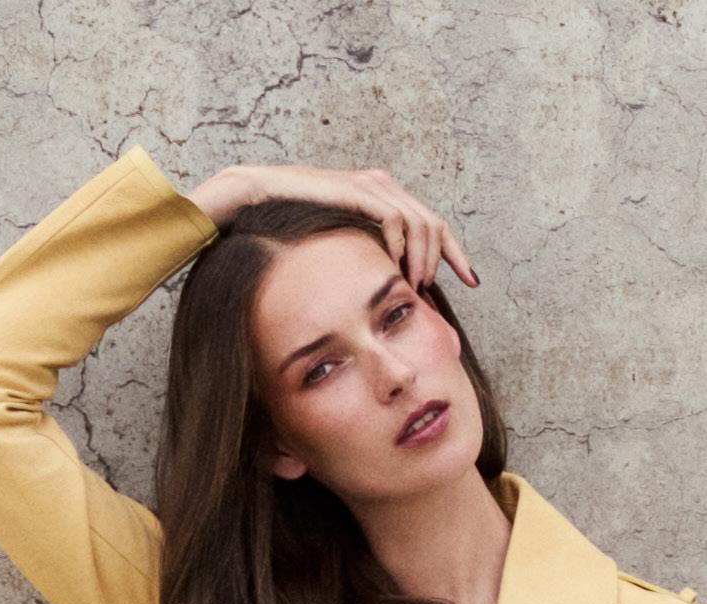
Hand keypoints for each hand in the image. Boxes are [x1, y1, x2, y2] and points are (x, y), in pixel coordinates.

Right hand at [189, 161, 478, 289]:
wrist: (254, 200)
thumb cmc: (289, 233)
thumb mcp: (337, 252)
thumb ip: (363, 262)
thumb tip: (384, 296)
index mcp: (382, 200)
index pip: (433, 225)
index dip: (455, 254)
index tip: (472, 281)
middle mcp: (381, 187)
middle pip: (435, 223)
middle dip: (446, 259)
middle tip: (433, 292)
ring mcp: (369, 185)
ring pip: (420, 221)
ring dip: (422, 256)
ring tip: (414, 285)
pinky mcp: (355, 189)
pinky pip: (393, 217)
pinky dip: (400, 243)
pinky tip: (393, 266)